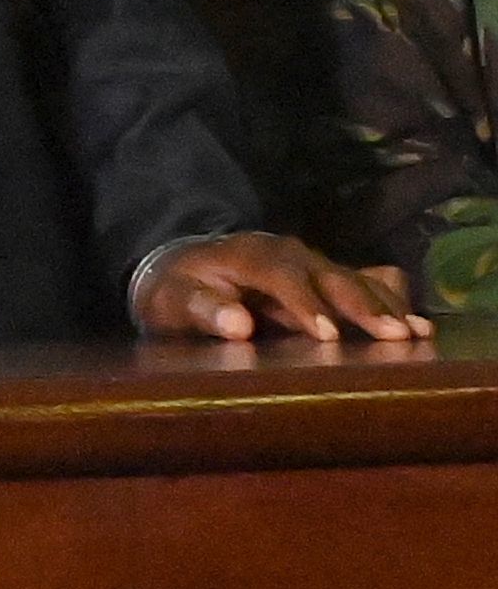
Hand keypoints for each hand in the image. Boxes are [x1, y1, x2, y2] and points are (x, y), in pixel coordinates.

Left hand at [135, 234, 429, 343]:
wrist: (182, 270)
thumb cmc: (176, 290)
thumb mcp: (171, 300)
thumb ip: (200, 309)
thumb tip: (237, 325)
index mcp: (245, 254)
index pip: (278, 273)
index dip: (303, 302)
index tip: (326, 334)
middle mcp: (285, 252)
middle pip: (327, 273)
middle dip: (360, 304)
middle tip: (394, 335)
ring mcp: (309, 263)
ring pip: (352, 277)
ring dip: (385, 305)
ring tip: (416, 334)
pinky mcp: (325, 278)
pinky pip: (364, 282)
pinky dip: (391, 301)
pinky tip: (418, 326)